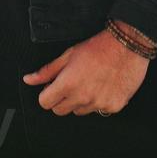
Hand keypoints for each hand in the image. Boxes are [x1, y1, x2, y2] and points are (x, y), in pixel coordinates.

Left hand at [22, 27, 149, 115]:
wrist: (127, 45)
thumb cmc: (98, 47)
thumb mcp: (68, 55)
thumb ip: (47, 71)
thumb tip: (29, 79)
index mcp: (67, 84)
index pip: (45, 103)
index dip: (47, 94)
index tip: (53, 87)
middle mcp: (82, 97)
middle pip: (60, 111)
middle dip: (61, 99)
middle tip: (72, 84)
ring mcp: (98, 104)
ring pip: (79, 112)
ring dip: (81, 102)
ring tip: (90, 83)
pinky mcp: (113, 107)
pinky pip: (99, 111)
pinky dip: (99, 102)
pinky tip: (104, 86)